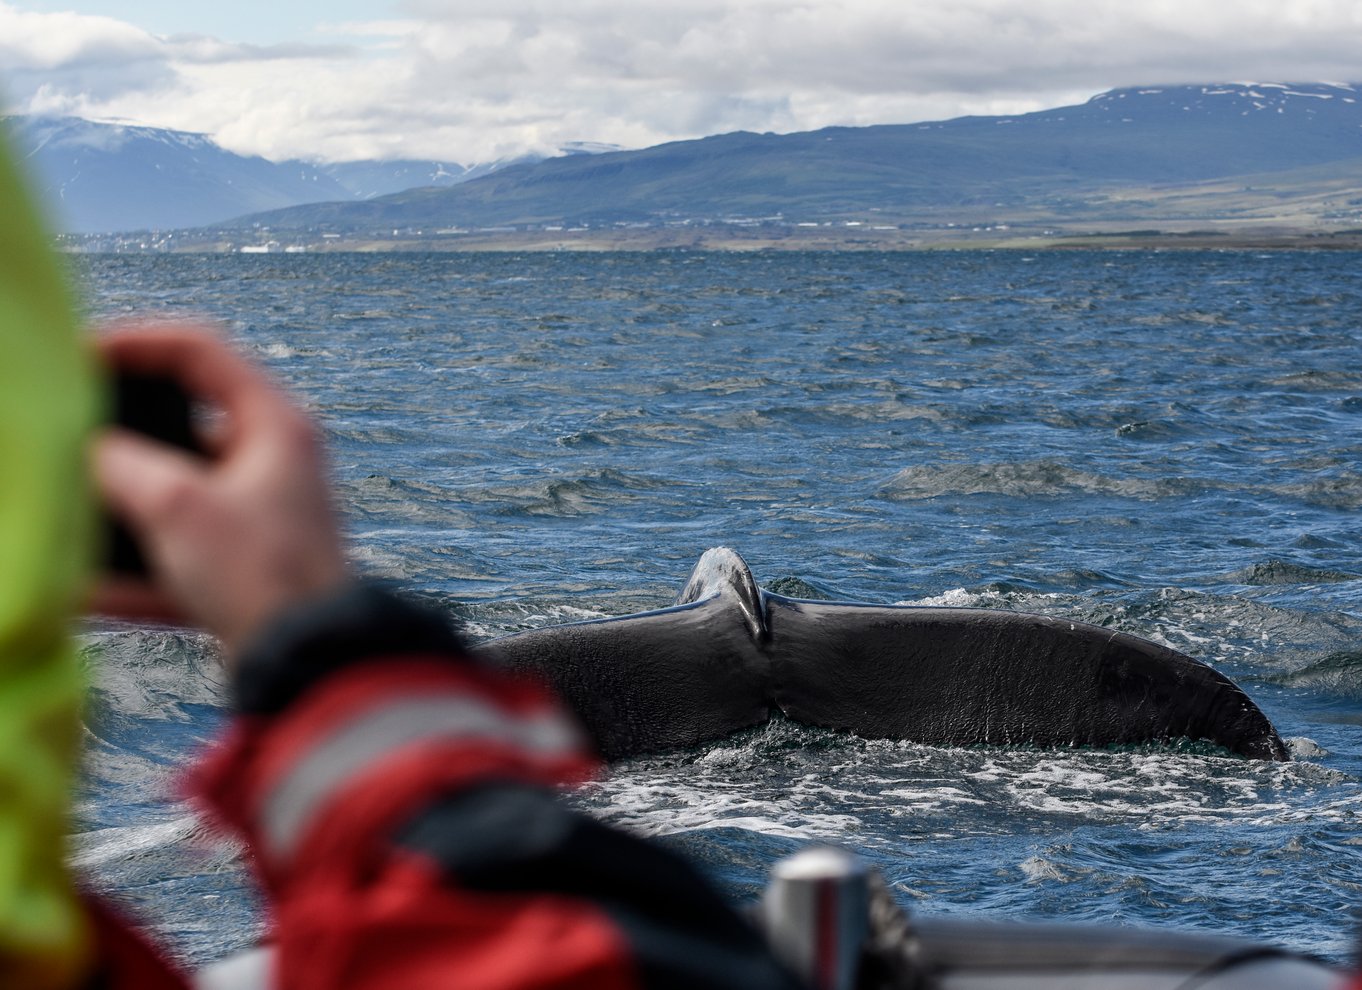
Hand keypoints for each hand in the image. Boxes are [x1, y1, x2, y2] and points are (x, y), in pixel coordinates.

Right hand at [90, 324, 350, 661]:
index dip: (133, 340)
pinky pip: (174, 550)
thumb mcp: (177, 506)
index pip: (199, 348)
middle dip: (116, 429)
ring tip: (64, 505)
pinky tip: (85, 589)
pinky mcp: (244, 564)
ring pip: (172, 488)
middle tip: (64, 430)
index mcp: (274, 422)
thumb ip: (120, 464)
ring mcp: (260, 513)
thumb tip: (82, 447)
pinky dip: (130, 565)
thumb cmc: (260, 573)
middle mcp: (273, 459)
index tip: (74, 356)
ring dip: (117, 501)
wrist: (312, 663)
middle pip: (181, 419)